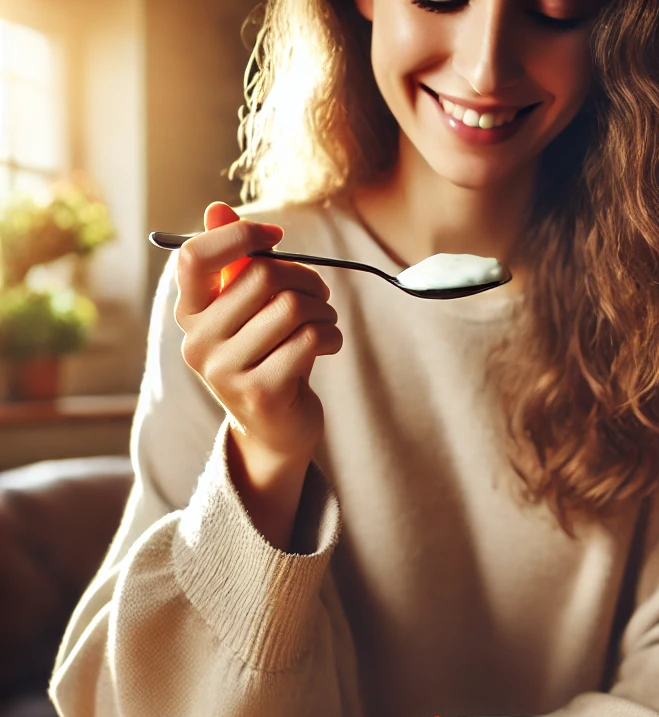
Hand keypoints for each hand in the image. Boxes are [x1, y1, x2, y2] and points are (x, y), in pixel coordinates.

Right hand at [174, 202, 342, 548]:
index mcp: (188, 314)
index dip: (240, 236)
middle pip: (263, 277)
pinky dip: (332, 335)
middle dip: (306, 279)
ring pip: (293, 307)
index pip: (196, 257)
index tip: (275, 238)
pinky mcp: (262, 393)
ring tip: (326, 322)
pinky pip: (311, 339)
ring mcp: (227, 372)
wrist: (275, 429)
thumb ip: (232, 262)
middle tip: (320, 296)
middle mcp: (198, 343)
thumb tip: (216, 207)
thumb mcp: (244, 310)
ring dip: (324, 310)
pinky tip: (330, 344)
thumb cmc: (264, 356)